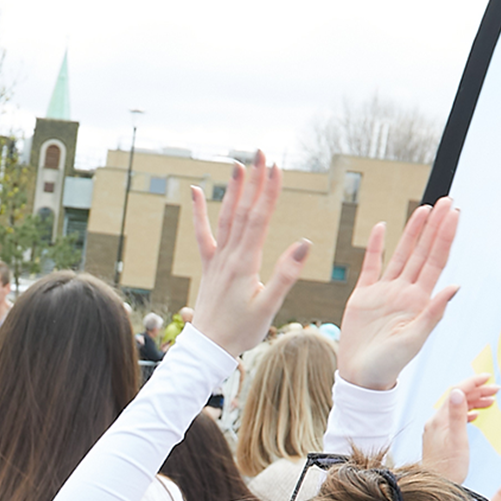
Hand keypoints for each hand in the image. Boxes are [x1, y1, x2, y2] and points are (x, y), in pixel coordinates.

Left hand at [187, 151, 307, 355]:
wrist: (209, 348)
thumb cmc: (241, 331)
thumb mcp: (269, 307)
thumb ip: (285, 275)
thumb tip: (304, 245)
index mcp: (245, 263)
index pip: (259, 220)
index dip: (268, 192)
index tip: (276, 168)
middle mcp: (229, 256)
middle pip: (243, 211)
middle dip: (253, 181)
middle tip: (260, 153)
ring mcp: (217, 259)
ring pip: (225, 218)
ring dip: (233, 190)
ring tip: (239, 164)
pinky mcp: (209, 266)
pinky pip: (202, 234)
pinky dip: (199, 212)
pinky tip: (195, 192)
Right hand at [336, 198, 459, 390]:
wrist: (361, 377)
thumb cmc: (389, 364)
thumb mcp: (414, 340)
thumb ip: (433, 313)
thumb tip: (454, 287)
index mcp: (420, 301)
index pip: (437, 261)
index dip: (445, 236)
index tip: (455, 214)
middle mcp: (405, 292)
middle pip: (423, 251)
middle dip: (435, 227)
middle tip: (447, 201)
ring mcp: (385, 292)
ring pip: (402, 254)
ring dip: (413, 232)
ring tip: (425, 209)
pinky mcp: (364, 295)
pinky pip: (372, 265)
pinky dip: (377, 246)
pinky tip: (383, 228)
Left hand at [421, 373, 496, 484]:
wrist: (436, 486)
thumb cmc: (448, 469)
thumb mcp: (458, 440)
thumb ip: (458, 415)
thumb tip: (458, 391)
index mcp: (439, 420)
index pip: (456, 392)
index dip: (473, 383)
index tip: (488, 379)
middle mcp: (436, 422)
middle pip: (457, 398)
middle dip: (477, 392)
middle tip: (495, 390)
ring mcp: (437, 429)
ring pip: (456, 408)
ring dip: (474, 402)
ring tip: (490, 401)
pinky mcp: (440, 438)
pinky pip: (454, 418)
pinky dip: (467, 413)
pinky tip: (475, 415)